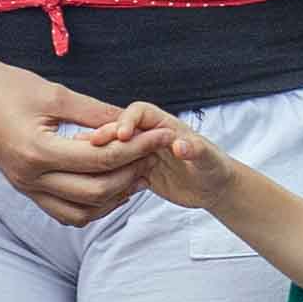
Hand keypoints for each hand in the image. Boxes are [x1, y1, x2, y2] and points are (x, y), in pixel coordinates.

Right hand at [0, 55, 162, 227]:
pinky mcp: (24, 188)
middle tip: (155, 155)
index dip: (138, 148)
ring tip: (138, 173)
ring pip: (82, 212)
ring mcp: (25, 187)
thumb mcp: (55, 94)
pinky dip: (91, 206)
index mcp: (38, 152)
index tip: (162, 135)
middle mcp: (30, 178)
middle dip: (132, 173)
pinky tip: (110, 186)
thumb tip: (134, 123)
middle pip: (97, 191)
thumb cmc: (4, 85)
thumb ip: (96, 113)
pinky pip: (64, 211)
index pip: (101, 159)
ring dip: (114, 197)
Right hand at [109, 106, 254, 221]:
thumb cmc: (215, 167)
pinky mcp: (139, 172)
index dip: (128, 120)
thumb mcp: (209, 159)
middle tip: (95, 147)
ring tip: (87, 163)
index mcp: (165, 125)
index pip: (140, 112)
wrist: (214, 188)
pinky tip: (99, 183)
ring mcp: (142, 155)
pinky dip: (108, 175)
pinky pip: (119, 171)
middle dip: (107, 136)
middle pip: (121, 130)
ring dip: (102, 155)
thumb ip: (196, 149)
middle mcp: (150, 137)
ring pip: (116, 151)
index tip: (123, 135)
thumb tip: (181, 145)